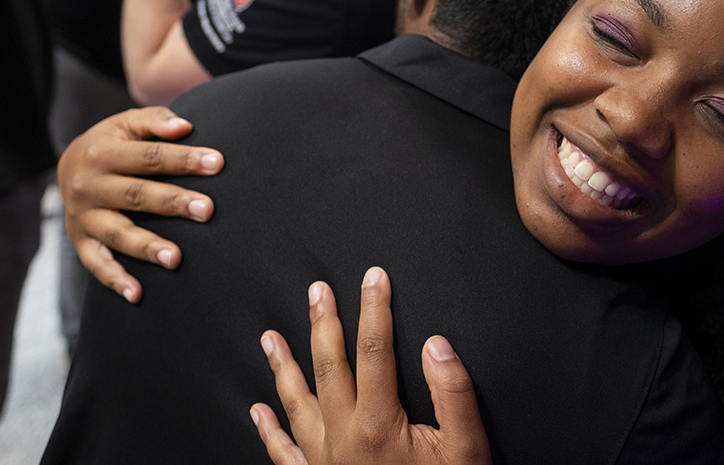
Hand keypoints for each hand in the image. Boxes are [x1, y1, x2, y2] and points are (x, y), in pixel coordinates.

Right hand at [57, 106, 222, 301]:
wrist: (66, 166)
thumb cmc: (112, 144)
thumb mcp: (126, 124)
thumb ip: (155, 122)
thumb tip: (185, 126)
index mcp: (102, 153)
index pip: (149, 157)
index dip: (183, 159)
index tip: (217, 164)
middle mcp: (88, 185)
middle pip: (136, 195)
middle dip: (173, 202)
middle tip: (207, 210)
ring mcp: (83, 217)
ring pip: (118, 233)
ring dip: (147, 246)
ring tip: (176, 258)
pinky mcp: (80, 241)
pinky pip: (96, 264)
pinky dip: (115, 280)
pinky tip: (137, 295)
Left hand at [251, 267, 491, 464]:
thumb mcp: (465, 450)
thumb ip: (452, 393)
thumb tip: (435, 344)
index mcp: (378, 422)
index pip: (375, 349)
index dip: (374, 308)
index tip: (374, 277)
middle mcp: (342, 436)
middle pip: (328, 365)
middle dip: (323, 322)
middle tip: (317, 290)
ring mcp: (323, 461)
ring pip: (296, 402)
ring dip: (283, 366)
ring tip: (270, 337)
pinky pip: (284, 453)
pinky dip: (269, 430)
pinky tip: (258, 411)